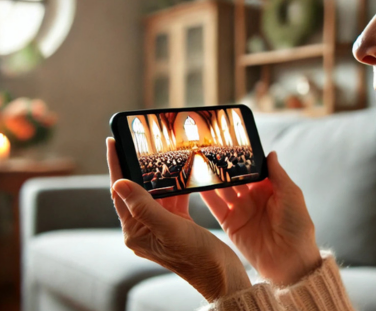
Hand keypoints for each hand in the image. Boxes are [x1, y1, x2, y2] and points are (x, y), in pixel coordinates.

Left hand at [106, 138, 250, 301]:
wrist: (221, 274)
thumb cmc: (195, 257)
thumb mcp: (169, 229)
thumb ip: (144, 206)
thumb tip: (119, 182)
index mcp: (135, 231)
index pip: (120, 193)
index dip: (116, 166)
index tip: (113, 141)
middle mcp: (145, 227)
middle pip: (136, 189)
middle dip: (137, 166)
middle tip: (137, 142)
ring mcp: (162, 225)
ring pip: (156, 192)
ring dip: (159, 174)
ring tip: (161, 151)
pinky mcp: (178, 222)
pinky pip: (173, 198)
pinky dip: (177, 185)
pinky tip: (183, 172)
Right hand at [201, 152, 320, 285]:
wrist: (289, 260)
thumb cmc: (297, 227)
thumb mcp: (291, 195)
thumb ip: (277, 174)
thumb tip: (271, 153)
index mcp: (269, 188)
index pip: (252, 169)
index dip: (243, 158)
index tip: (230, 143)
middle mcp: (253, 197)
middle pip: (235, 178)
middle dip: (224, 166)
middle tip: (210, 151)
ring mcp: (240, 210)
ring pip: (222, 189)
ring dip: (212, 178)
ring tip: (200, 163)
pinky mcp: (230, 223)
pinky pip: (216, 206)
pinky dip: (206, 195)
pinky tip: (197, 183)